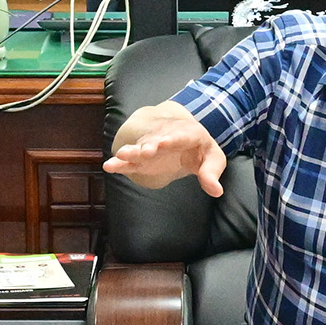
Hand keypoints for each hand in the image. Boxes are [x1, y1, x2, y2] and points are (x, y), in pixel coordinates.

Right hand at [102, 104, 225, 194]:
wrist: (183, 136)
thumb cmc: (200, 150)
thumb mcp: (213, 158)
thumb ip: (211, 173)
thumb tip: (216, 191)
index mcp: (188, 134)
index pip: (180, 136)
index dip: (172, 138)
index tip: (165, 142)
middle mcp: (166, 136)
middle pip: (157, 140)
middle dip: (150, 144)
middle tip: (144, 151)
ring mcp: (152, 146)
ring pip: (140, 147)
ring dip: (132, 151)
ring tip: (121, 155)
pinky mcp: (142, 157)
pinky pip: (130, 160)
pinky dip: (120, 163)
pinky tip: (109, 166)